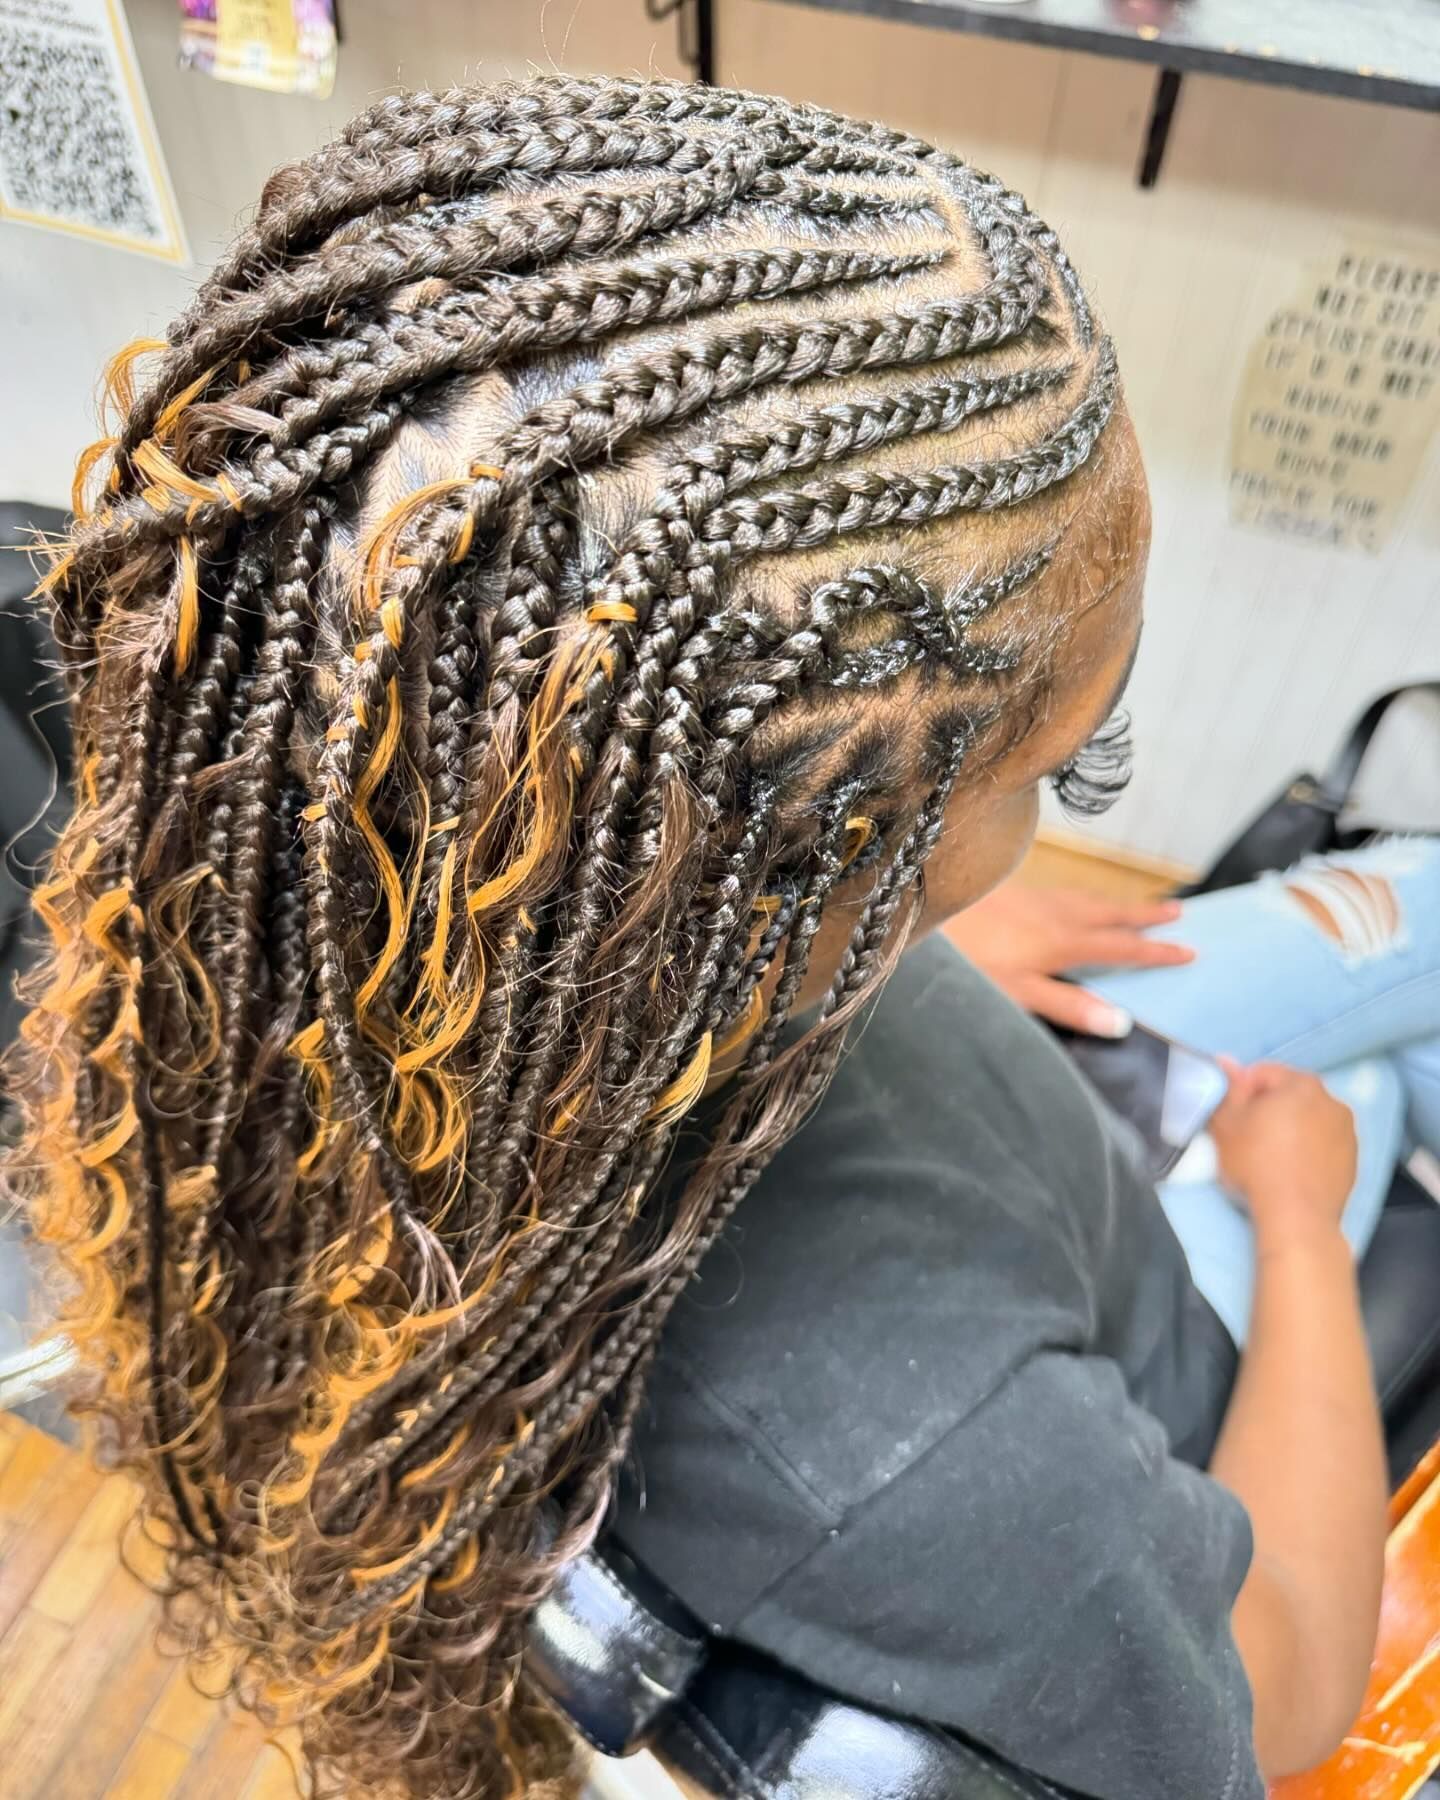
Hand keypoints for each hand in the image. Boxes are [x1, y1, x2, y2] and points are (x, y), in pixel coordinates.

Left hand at [942, 882, 1193, 1035]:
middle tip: (1178, 913)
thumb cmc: (969, 960)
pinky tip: (1073, 901)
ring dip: (1117, 904)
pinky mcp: (1012, 891)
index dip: (1156, 952)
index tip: (1189, 951)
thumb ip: (1069, 1006)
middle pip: (1111, 914)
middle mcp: (1056, 915)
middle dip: (1145, 916)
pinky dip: (1085, 898)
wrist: (927, 911)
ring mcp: (1034, 899)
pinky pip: (1065, 893)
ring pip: (1088, 900)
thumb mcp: (1020, 993)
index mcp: (1064, 943)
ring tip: (1136, 907)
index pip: (1122, 948)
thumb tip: (1121, 1022)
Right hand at [1210, 1061, 1357, 1250]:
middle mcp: (1332, 1100)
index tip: (1232, 1118)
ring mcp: (1347, 1131)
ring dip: (1291, 1129)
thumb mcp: (1227, 1124)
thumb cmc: (1256, 1163)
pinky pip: (1324, 1144)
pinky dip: (1309, 1150)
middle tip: (1248, 1137)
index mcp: (1301, 1084)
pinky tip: (1292, 1171)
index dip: (1241, 1093)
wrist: (1297, 1216)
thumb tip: (1226, 1060)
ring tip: (1271, 1157)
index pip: (1263, 1072)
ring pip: (1309, 1120)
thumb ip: (1227, 1088)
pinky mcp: (1353, 1160)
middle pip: (1289, 1095)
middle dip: (1268, 1109)